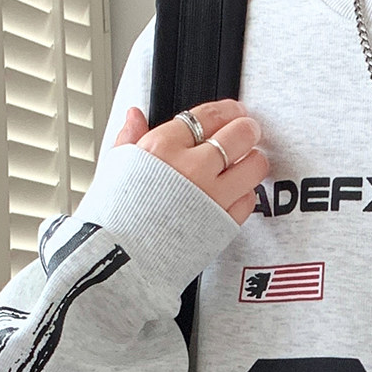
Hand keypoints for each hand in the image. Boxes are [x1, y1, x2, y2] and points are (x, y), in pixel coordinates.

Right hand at [113, 100, 268, 224]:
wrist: (122, 260)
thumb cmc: (115, 217)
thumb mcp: (115, 168)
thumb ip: (131, 138)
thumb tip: (135, 116)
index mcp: (163, 147)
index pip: (207, 115)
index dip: (227, 111)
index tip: (233, 112)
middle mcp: (191, 167)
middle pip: (239, 135)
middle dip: (248, 129)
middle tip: (250, 130)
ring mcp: (211, 195)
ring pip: (253, 165)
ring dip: (255, 159)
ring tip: (250, 160)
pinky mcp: (223, 222)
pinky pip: (249, 199)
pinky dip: (247, 193)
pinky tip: (237, 191)